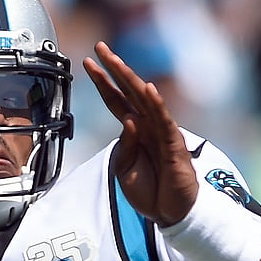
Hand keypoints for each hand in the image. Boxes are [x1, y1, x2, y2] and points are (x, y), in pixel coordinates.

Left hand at [83, 41, 198, 226]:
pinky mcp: (173, 144)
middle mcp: (147, 125)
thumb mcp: (124, 169)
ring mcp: (160, 132)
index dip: (102, 82)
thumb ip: (124, 146)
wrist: (168, 213)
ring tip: (116, 61)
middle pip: (128, 91)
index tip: (87, 62)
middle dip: (114, 68)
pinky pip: (164, 121)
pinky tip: (148, 89)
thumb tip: (128, 121)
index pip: (115, 100)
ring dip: (130, 79)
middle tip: (100, 47)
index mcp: (133, 130)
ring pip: (144, 99)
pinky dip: (157, 105)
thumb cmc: (149, 192)